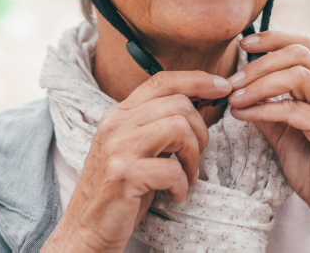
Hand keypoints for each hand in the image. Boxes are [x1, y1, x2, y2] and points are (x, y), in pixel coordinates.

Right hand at [42, 71, 231, 251]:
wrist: (87, 229)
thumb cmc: (122, 189)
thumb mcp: (138, 147)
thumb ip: (159, 122)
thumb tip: (201, 100)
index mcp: (119, 113)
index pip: (163, 80)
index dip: (198, 79)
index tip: (222, 87)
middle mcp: (115, 124)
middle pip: (179, 104)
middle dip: (200, 130)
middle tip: (195, 157)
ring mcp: (117, 148)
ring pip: (179, 128)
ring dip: (194, 156)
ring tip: (187, 175)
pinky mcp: (123, 174)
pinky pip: (172, 168)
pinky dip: (183, 184)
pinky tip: (175, 193)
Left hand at [229, 31, 309, 251]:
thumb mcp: (285, 133)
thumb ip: (268, 109)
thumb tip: (239, 91)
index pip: (304, 45)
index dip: (274, 39)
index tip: (245, 45)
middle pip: (299, 54)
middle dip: (260, 62)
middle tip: (232, 79)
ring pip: (297, 75)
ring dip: (260, 83)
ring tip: (235, 97)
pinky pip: (293, 109)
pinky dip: (263, 108)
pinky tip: (244, 115)